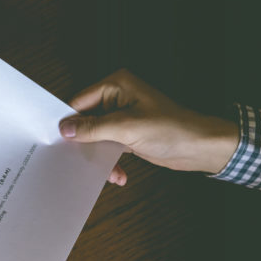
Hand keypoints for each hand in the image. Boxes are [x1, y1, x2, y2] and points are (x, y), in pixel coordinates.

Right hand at [59, 69, 239, 184]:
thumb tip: (66, 129)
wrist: (200, 148)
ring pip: (95, 136)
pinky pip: (108, 147)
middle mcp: (118, 98)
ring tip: (106, 171)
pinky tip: (118, 174)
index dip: (70, 121)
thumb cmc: (172, 129)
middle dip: (84, 142)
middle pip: (86, 120)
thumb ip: (93, 128)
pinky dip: (110, 162)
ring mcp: (122, 117)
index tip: (60, 140)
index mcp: (117, 86)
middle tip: (78, 158)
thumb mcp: (126, 127)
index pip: (80, 101)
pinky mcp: (128, 134)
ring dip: (98, 155)